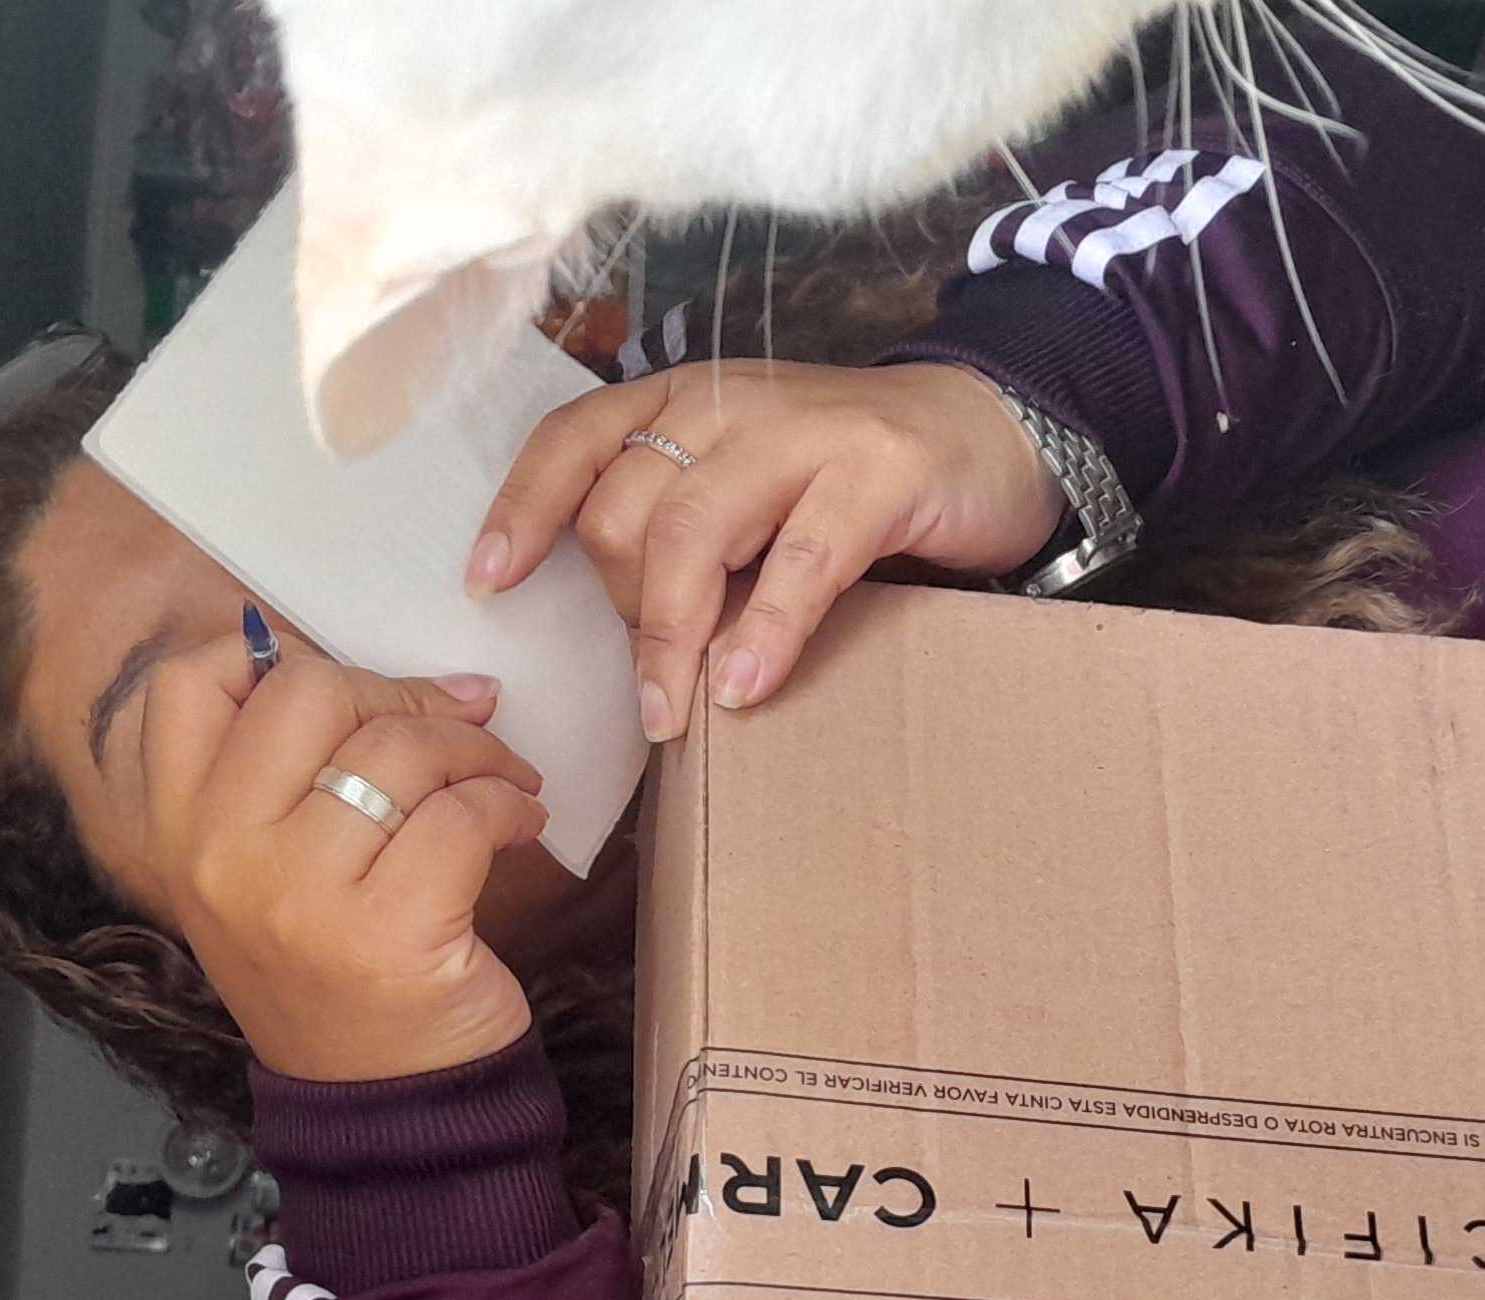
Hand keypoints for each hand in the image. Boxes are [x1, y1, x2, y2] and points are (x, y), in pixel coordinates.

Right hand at [95, 634, 549, 1082]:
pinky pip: (462, 814)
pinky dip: (507, 807)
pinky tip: (519, 827)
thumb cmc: (336, 975)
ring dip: (475, 751)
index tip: (349, 687)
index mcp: (176, 834)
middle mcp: (220, 857)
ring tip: (503, 782)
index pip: (189, 689)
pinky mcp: (388, 930)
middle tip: (455, 727)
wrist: (386, 1110)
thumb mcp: (266, 877)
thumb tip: (407, 673)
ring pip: (397, 749)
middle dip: (400, 696)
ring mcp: (299, 895)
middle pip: (306, 691)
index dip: (269, 656)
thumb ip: (284, 778)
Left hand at [469, 359, 1066, 738]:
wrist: (995, 428)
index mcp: (682, 399)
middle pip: (624, 510)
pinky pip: (800, 559)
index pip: (571, 439)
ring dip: (671, 638)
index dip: (521, 511)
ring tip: (674, 715)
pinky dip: (765, 631)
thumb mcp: (749, 485)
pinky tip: (748, 688)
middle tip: (656, 682)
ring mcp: (804, 429)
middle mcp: (728, 401)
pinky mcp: (879, 469)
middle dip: (624, 611)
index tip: (489, 584)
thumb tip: (629, 638)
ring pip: (693, 532)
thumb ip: (687, 531)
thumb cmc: (853, 478)